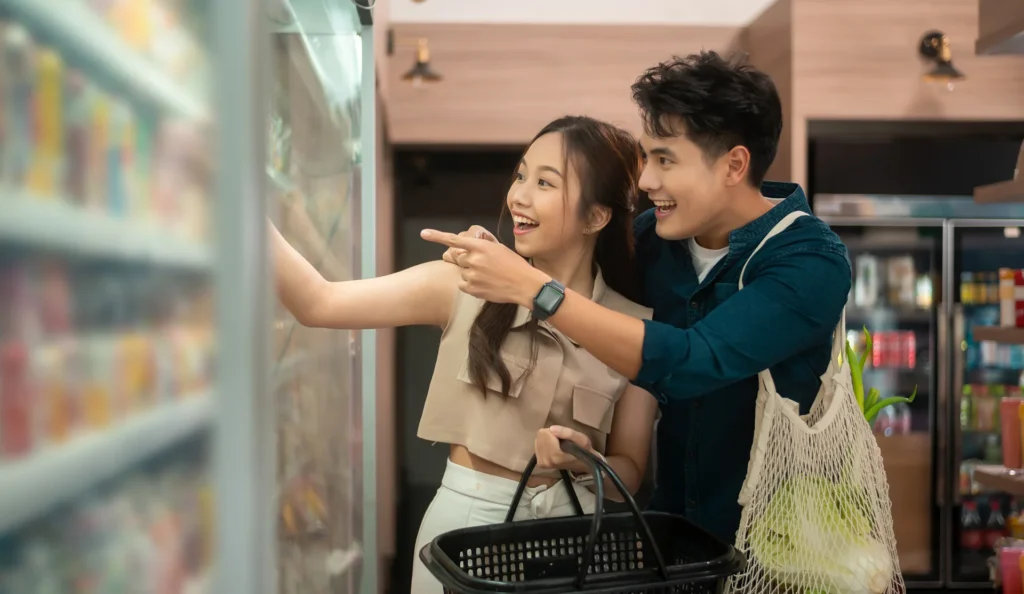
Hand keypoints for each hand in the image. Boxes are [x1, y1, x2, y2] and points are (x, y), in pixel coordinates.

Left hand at [421, 229, 548, 306]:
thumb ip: (481, 248)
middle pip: (459, 258)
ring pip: (462, 272)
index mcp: (481, 247)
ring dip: (470, 273)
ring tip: (488, 276)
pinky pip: (462, 284)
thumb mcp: (499, 249)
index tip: (424, 233)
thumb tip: (467, 249)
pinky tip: (484, 284)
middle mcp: (474, 259)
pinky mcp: (472, 289)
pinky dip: (470, 284)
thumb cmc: (514, 265)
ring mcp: (472, 275)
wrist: (524, 285)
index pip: (454, 240)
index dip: (437, 236)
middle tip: (483, 266)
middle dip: (467, 260)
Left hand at [534, 425, 598, 470]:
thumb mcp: (581, 438)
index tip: (564, 438)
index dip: (556, 432)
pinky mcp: (539, 463)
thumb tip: (551, 428)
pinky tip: (553, 448)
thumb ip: (567, 433)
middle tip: (561, 441)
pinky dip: (545, 444)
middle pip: (541, 435)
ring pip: (538, 439)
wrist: (583, 464)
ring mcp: (541, 463)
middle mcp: (545, 461)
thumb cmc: (583, 450)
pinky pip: (537, 444)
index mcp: (554, 456)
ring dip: (548, 439)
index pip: (546, 433)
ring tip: (558, 445)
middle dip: (551, 435)